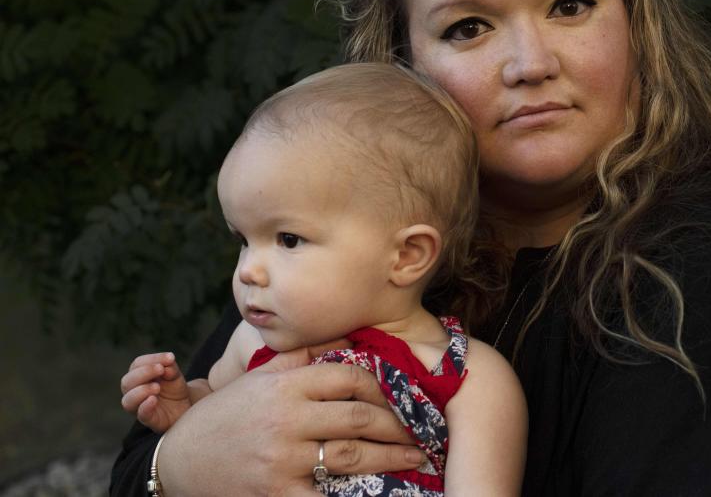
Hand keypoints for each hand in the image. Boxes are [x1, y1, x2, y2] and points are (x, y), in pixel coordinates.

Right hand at [120, 352, 190, 431]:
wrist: (185, 407)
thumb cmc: (174, 389)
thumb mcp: (175, 375)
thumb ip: (170, 368)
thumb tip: (167, 362)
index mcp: (139, 376)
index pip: (137, 364)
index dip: (152, 359)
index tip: (170, 358)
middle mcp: (134, 391)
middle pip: (127, 381)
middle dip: (144, 372)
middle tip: (161, 369)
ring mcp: (138, 407)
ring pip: (128, 400)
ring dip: (142, 390)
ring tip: (157, 387)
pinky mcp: (148, 419)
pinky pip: (141, 415)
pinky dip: (145, 406)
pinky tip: (153, 399)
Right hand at [157, 359, 426, 496]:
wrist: (176, 463)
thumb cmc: (224, 417)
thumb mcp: (258, 378)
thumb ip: (301, 358)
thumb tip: (347, 340)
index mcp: (285, 385)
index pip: (349, 378)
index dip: (382, 387)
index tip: (401, 398)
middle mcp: (287, 419)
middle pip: (359, 418)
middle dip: (397, 426)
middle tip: (423, 431)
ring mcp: (282, 460)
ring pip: (352, 458)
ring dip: (391, 459)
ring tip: (416, 458)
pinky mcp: (276, 495)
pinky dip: (354, 496)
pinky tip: (380, 494)